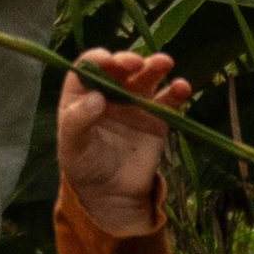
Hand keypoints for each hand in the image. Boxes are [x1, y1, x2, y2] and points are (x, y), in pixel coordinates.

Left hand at [58, 48, 190, 235]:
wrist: (111, 193)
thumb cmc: (84, 165)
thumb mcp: (72, 145)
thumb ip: (78, 121)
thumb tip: (96, 98)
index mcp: (82, 93)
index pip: (89, 67)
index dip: (99, 59)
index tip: (108, 61)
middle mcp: (109, 92)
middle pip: (120, 67)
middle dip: (128, 60)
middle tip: (136, 63)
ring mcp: (134, 102)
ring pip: (146, 77)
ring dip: (155, 66)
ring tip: (164, 62)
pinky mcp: (156, 118)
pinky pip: (168, 100)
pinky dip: (176, 91)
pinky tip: (181, 87)